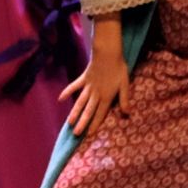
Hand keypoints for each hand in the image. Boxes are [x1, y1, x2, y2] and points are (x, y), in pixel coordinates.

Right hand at [60, 20, 128, 136]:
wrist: (108, 53)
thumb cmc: (118, 68)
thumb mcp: (125, 85)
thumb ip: (124, 100)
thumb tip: (127, 114)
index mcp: (106, 96)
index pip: (100, 113)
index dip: (95, 124)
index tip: (89, 134)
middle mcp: (95, 94)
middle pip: (88, 111)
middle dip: (82, 123)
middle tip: (76, 134)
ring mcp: (88, 87)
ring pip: (80, 102)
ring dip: (74, 112)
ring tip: (69, 122)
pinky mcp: (83, 79)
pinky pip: (74, 86)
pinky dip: (67, 92)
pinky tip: (60, 99)